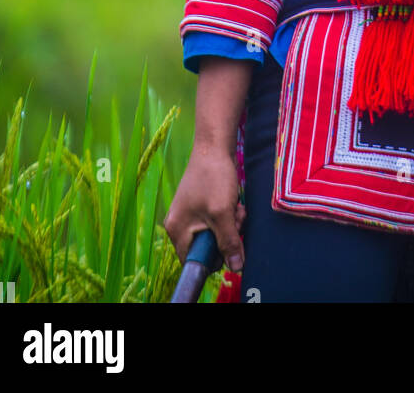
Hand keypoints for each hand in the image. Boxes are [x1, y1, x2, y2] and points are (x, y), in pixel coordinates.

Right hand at [163, 144, 245, 271]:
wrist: (215, 146)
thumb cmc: (214, 177)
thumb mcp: (223, 213)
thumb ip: (229, 242)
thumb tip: (237, 268)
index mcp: (176, 230)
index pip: (193, 261)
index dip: (214, 258)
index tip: (229, 243)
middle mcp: (179, 225)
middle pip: (206, 248)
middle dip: (226, 236)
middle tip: (235, 219)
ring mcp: (190, 215)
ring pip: (215, 234)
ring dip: (230, 225)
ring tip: (236, 208)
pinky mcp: (201, 206)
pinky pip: (217, 222)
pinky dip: (228, 216)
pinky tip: (235, 204)